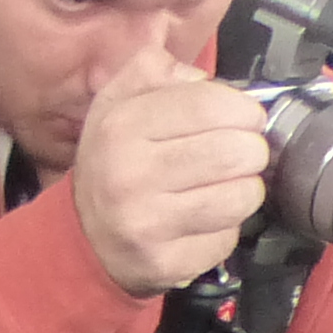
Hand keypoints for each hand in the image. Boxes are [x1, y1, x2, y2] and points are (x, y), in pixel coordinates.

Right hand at [68, 37, 274, 299]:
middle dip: (250, 151)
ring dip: (242, 191)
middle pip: (236, 152)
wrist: (81, 238)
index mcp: (122, 126)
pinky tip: (201, 222)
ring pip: (240, 198)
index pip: (213, 105)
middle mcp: (130, 175)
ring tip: (221, 188)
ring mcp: (146, 224)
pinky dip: (224, 230)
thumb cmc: (113, 162)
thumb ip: (157, 68)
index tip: (245, 118)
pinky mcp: (163, 264)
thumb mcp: (117, 101)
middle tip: (239, 155)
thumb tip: (204, 79)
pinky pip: (226, 239)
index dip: (244, 109)